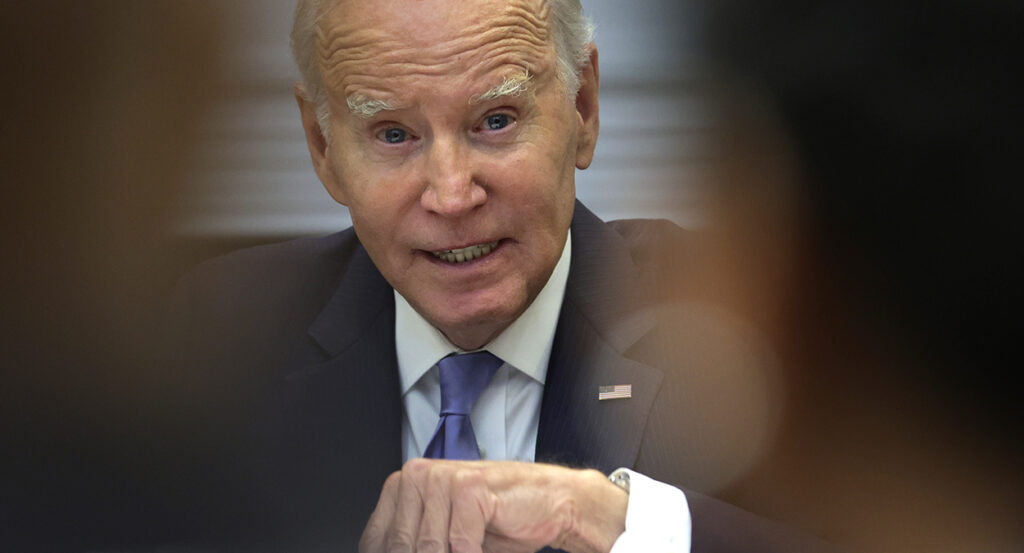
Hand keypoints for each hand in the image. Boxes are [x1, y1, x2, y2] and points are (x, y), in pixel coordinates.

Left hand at [359, 459, 627, 552]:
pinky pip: (460, 543)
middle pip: (403, 546)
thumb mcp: (445, 540)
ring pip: (429, 547)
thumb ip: (418, 546)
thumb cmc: (497, 521)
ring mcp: (442, 477)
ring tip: (470, 548)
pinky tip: (484, 545)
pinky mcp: (470, 485)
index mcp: (402, 488)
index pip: (378, 541)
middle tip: (456, 551)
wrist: (549, 502)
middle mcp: (417, 476)